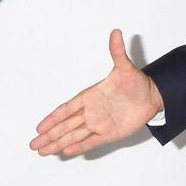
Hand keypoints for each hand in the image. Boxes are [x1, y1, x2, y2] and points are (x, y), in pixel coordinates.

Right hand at [30, 29, 163, 156]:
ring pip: (74, 135)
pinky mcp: (108, 133)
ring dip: (58, 143)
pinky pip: (90, 141)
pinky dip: (79, 147)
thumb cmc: (136, 82)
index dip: (53, 118)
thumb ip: (117, 52)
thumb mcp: (125, 67)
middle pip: (65, 126)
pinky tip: (66, 152)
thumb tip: (116, 32)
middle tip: (33, 144)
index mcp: (90, 96)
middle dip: (49, 135)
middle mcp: (91, 111)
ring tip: (43, 151)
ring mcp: (99, 123)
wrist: (152, 97)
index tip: (39, 127)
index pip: (66, 109)